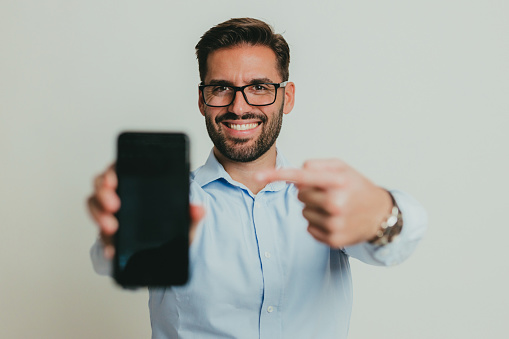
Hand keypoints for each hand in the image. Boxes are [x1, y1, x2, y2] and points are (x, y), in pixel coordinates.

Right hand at [86, 164, 204, 258]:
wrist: (167, 256)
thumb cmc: (173, 230)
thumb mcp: (185, 222)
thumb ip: (192, 216)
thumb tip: (199, 209)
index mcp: (138, 183)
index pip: (119, 168)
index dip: (112, 171)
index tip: (113, 180)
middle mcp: (121, 194)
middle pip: (102, 184)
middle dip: (103, 193)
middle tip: (113, 205)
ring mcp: (112, 213)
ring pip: (95, 205)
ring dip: (98, 215)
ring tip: (111, 227)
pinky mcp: (108, 233)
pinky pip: (99, 233)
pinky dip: (103, 241)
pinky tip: (111, 249)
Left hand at [256, 159, 391, 247]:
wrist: (381, 215)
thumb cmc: (357, 187)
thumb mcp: (342, 167)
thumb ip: (317, 165)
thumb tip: (296, 176)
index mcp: (337, 182)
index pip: (301, 176)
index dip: (277, 175)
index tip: (258, 176)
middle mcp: (336, 203)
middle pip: (299, 194)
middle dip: (308, 192)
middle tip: (328, 192)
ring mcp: (334, 223)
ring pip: (303, 212)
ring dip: (313, 208)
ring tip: (334, 206)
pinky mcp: (333, 239)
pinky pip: (309, 227)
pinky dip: (317, 222)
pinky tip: (334, 219)